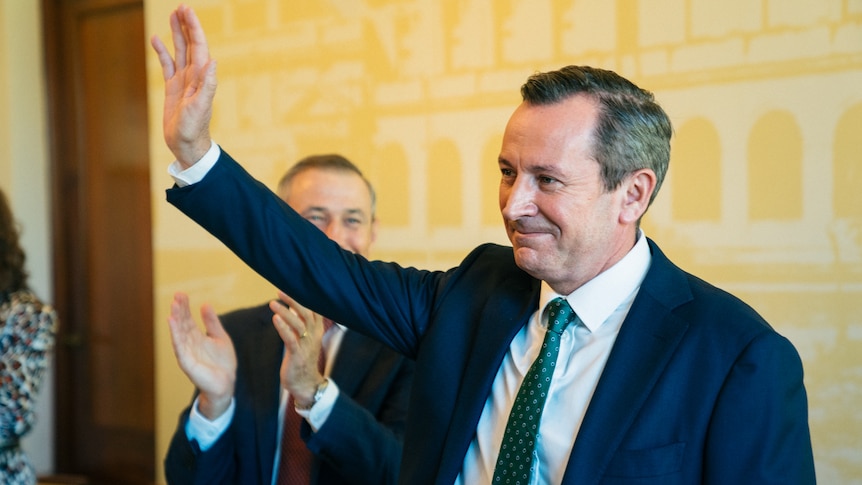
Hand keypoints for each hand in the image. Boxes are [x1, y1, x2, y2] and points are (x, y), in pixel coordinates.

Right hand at [150, 4, 215, 167]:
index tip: (187, 11)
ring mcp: (183, 80)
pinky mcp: (173, 88)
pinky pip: (167, 65)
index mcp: (201, 76)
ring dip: (177, 33)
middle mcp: (194, 75)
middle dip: (186, 25)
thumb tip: (213, 61)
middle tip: (181, 7)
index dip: (193, 28)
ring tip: (172, 16)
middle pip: (190, 44)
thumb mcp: (201, 106)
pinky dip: (162, 52)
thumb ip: (208, 84)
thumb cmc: (195, 128)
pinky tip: (156, 40)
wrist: (187, 144)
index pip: (199, 46)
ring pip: (179, 51)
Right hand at [168, 292, 236, 419]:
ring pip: (178, 334)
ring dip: (175, 320)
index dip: (184, 307)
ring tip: (173, 306)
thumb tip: (205, 304)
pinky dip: (175, 335)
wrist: (226, 383)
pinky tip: (172, 323)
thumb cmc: (222, 363)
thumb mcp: (220, 337)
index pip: (187, 319)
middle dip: (179, 310)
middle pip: (182, 324)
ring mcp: (187, 353)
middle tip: (177, 296)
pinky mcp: (187, 362)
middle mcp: (189, 343)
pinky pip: (179, 347)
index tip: (181, 294)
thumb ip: (212, 322)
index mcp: (196, 337)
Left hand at [269, 291, 326, 408]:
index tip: (292, 285)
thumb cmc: (303, 359)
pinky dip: (283, 328)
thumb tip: (292, 307)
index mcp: (316, 330)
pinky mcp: (297, 355)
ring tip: (273, 303)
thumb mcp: (305, 339)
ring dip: (285, 312)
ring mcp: (306, 345)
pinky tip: (275, 319)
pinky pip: (291, 339)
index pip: (314, 309)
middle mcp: (313, 335)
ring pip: (298, 324)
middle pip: (307, 313)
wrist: (305, 384)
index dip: (304, 297)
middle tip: (280, 291)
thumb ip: (301, 323)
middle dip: (294, 300)